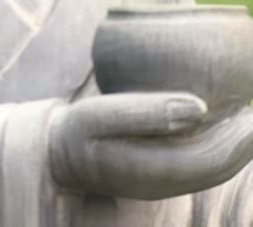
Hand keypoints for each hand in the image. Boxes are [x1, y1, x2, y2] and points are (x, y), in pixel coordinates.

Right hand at [49, 93, 252, 199]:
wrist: (57, 156)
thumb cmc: (77, 131)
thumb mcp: (101, 116)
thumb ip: (147, 113)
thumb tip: (201, 108)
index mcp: (154, 171)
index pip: (212, 160)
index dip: (240, 139)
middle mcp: (166, 182)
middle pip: (219, 165)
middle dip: (245, 139)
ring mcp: (163, 181)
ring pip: (212, 165)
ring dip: (234, 141)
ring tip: (247, 110)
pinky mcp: (159, 172)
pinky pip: (198, 160)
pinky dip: (216, 142)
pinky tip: (220, 121)